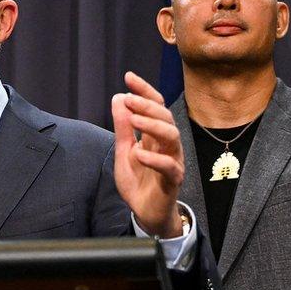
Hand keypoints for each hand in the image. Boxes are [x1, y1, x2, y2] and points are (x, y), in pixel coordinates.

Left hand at [111, 71, 183, 237]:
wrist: (145, 212)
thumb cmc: (138, 181)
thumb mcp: (123, 152)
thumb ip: (122, 128)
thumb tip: (118, 97)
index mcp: (154, 136)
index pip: (154, 107)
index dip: (144, 90)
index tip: (129, 77)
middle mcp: (166, 145)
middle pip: (165, 117)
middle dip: (147, 105)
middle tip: (129, 98)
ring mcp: (172, 161)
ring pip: (172, 136)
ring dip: (152, 125)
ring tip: (134, 120)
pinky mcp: (173, 180)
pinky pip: (169, 166)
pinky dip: (154, 159)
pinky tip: (138, 154)